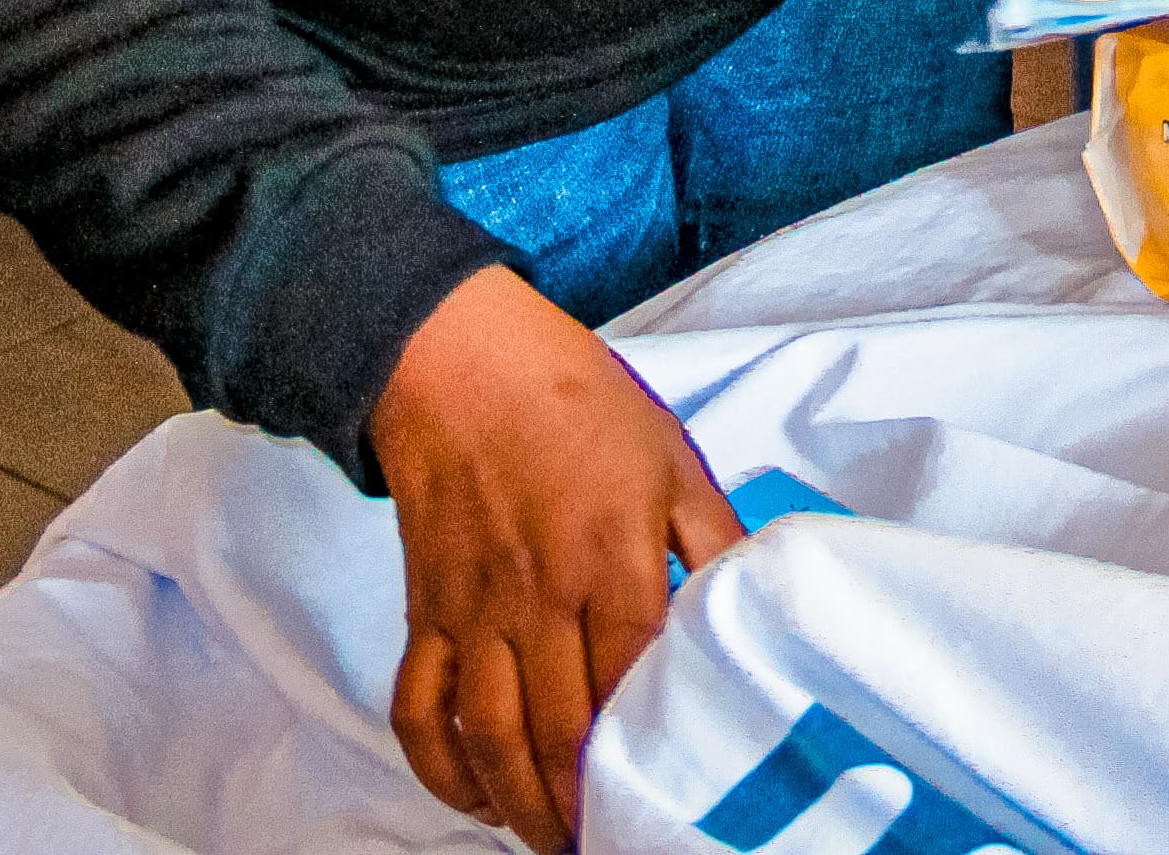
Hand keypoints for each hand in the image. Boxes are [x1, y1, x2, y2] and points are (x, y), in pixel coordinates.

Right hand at [370, 266, 744, 851]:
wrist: (461, 362)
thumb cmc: (576, 403)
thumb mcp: (674, 456)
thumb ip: (714, 536)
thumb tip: (750, 598)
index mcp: (613, 559)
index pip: (634, 678)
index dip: (648, 748)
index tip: (668, 793)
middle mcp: (540, 597)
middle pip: (559, 727)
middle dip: (582, 802)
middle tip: (606, 840)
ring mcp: (474, 610)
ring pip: (489, 734)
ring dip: (517, 804)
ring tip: (550, 841)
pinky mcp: (424, 610)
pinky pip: (418, 707)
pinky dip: (438, 766)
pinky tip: (472, 796)